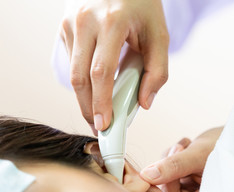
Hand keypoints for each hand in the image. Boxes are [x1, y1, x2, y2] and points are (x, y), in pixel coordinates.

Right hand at [60, 0, 168, 132]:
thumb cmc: (143, 8)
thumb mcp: (159, 36)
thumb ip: (157, 71)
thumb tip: (144, 103)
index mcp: (111, 22)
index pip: (101, 72)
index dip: (101, 102)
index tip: (105, 125)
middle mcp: (85, 21)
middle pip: (80, 78)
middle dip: (89, 108)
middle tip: (100, 127)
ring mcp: (70, 22)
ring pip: (73, 73)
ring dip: (86, 97)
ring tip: (100, 110)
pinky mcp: (64, 26)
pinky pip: (73, 62)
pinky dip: (84, 79)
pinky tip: (97, 84)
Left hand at [141, 127, 222, 191]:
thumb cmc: (226, 146)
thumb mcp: (199, 155)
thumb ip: (174, 166)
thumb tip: (148, 176)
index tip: (148, 178)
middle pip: (168, 191)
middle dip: (168, 169)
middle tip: (178, 149)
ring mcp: (189, 184)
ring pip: (165, 177)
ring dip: (170, 158)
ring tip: (185, 144)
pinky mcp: (184, 173)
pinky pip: (167, 166)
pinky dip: (173, 154)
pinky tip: (187, 144)